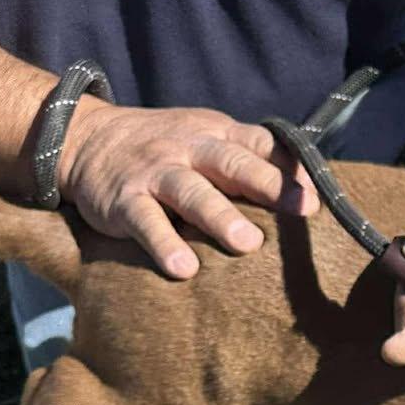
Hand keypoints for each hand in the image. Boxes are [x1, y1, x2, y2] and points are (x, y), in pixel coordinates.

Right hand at [57, 98, 317, 276]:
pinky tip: (184, 270)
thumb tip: (308, 188)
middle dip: (268, 184)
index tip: (317, 194)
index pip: (258, 144)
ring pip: (190, 191)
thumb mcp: (207, 139)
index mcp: (216, 134)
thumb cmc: (167, 148)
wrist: (87, 138)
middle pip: (231, 163)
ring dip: (220, 217)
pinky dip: (164, 244)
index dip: (289, 166)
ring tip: (247, 244)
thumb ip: (251, 159)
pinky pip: (145, 222)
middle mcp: (188, 148)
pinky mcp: (123, 200)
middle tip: (301, 210)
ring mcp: (155, 172)